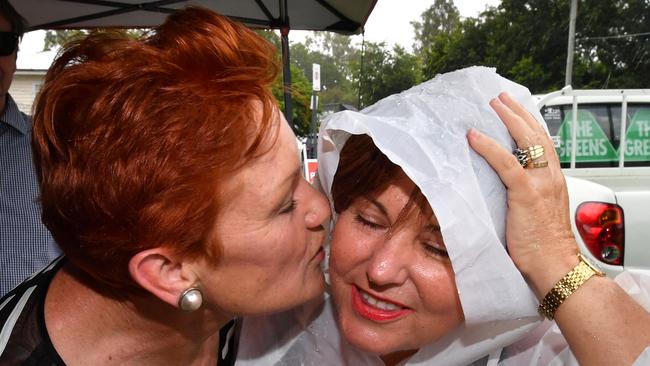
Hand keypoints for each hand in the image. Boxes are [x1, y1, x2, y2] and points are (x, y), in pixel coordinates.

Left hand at [467, 92, 578, 297]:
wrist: (555, 266)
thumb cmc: (542, 247)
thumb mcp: (535, 213)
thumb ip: (524, 196)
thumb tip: (500, 188)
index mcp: (553, 180)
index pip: (543, 143)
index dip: (529, 124)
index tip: (515, 110)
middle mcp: (550, 176)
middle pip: (536, 134)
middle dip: (517, 112)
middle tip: (500, 98)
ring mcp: (540, 183)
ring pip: (526, 141)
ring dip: (507, 119)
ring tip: (492, 104)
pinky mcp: (525, 193)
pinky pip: (506, 163)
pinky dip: (489, 147)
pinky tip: (474, 136)